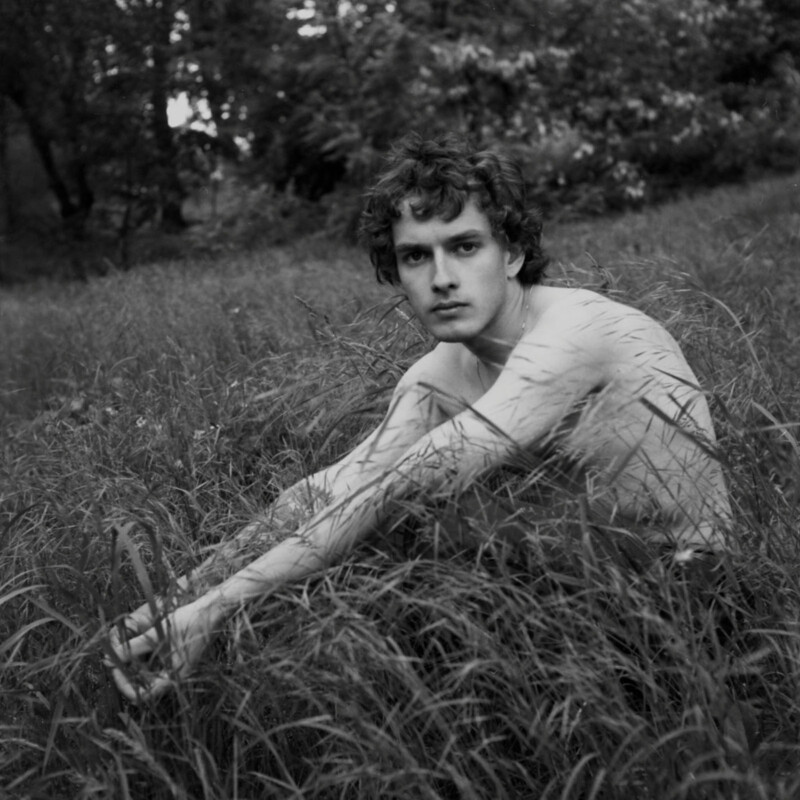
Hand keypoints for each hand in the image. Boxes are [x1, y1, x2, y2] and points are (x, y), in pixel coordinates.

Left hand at [106, 595, 222, 701]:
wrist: (214, 608)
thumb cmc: (190, 621)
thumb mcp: (159, 634)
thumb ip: (133, 647)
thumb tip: (108, 659)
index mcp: (174, 678)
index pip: (141, 695)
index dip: (124, 683)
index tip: (115, 666)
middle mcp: (175, 676)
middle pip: (143, 685)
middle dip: (128, 670)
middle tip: (117, 653)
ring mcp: (176, 667)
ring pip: (148, 673)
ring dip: (135, 661)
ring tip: (127, 644)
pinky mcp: (177, 657)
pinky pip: (155, 663)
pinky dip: (145, 654)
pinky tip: (140, 639)